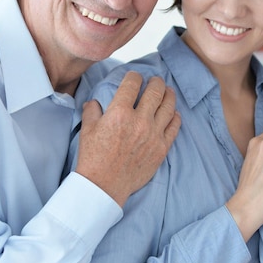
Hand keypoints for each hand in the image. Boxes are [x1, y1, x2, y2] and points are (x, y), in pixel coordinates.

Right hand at [75, 71, 180, 205]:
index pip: (132, 84)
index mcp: (119, 113)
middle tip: (156, 80)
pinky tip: (174, 113)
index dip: (134, 76)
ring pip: (168, 107)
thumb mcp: (87, 130)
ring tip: (168, 91)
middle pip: (155, 91)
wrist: (104, 186)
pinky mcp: (161, 148)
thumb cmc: (93, 158)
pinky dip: (175, 117)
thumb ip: (92, 111)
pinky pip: (174, 127)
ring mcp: (153, 135)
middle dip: (156, 82)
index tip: (135, 76)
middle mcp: (139, 121)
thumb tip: (95, 102)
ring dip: (169, 95)